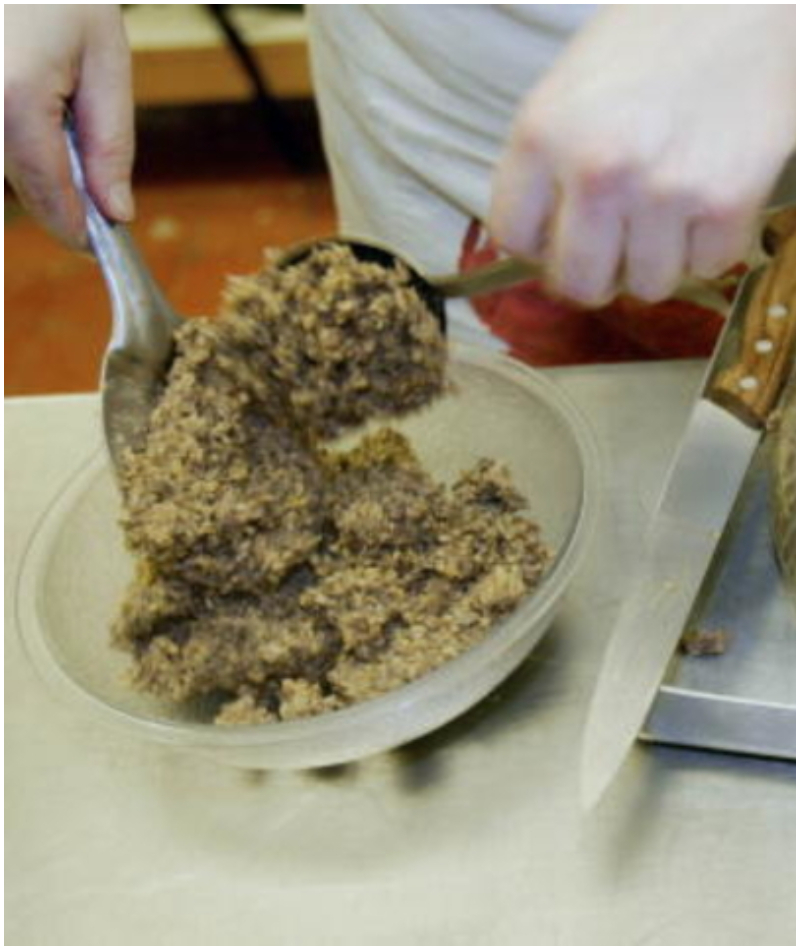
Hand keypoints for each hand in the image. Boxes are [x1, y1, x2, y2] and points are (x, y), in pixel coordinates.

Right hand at [4, 5, 133, 247]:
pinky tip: (36, 108)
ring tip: (59, 117)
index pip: (49, 194)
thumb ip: (111, 142)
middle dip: (59, 198)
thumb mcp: (104, 59)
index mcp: (15, 100)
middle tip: (95, 197)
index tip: (96, 247)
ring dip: (36, 168)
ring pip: (4, 168)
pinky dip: (17, 143)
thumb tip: (116, 212)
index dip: (76, 228)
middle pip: (23, 186)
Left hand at [490, 5, 795, 305]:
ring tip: (665, 216)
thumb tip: (538, 250)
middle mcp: (597, 172)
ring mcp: (663, 191)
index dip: (537, 243)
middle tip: (612, 249)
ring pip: (646, 286)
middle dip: (593, 274)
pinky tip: (707, 201)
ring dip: (655, 262)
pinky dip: (710, 246)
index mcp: (541, 138)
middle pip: (578, 283)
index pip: (513, 239)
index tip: (558, 234)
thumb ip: (543, 170)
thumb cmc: (647, 39)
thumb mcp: (563, 92)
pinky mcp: (727, 202)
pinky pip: (708, 267)